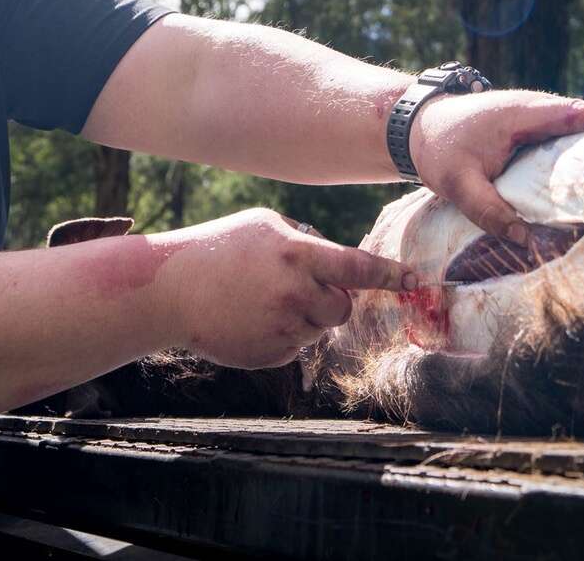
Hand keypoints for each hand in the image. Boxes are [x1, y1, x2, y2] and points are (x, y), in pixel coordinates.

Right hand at [154, 209, 415, 368]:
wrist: (169, 290)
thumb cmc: (218, 249)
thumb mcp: (264, 227)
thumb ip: (306, 243)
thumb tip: (341, 265)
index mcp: (296, 255)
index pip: (357, 267)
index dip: (389, 274)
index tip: (415, 280)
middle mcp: (294, 293)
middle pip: (342, 308)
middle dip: (330, 300)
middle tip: (297, 288)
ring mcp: (281, 328)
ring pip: (318, 329)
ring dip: (302, 318)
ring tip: (260, 300)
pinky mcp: (268, 355)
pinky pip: (295, 349)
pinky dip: (281, 336)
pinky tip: (250, 319)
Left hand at [408, 91, 583, 243]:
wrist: (417, 129)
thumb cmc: (438, 148)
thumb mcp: (458, 183)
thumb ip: (489, 210)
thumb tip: (523, 242)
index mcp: (528, 115)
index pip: (581, 113)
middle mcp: (540, 112)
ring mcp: (538, 122)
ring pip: (582, 134)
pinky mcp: (534, 135)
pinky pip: (568, 143)